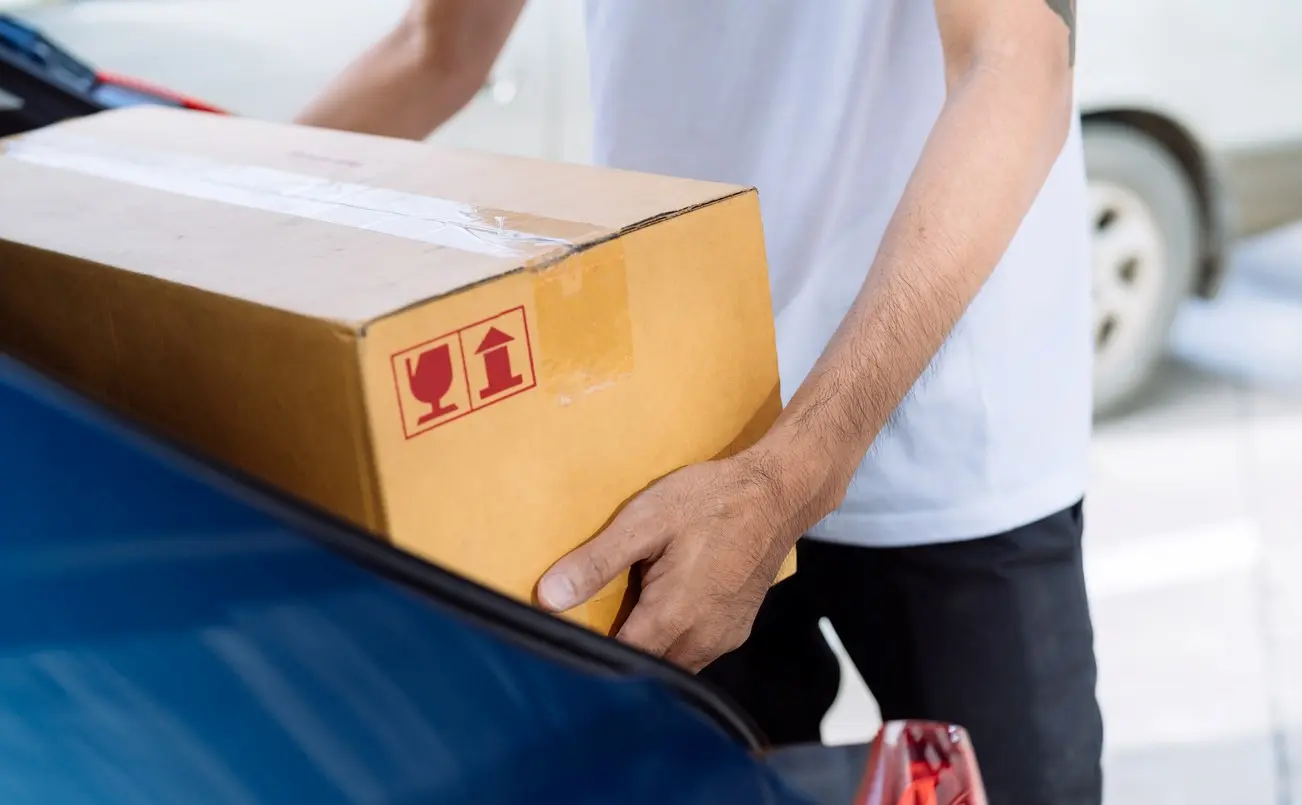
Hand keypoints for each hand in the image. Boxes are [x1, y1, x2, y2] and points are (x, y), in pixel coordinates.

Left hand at [536, 449, 811, 671]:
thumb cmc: (713, 500)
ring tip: (628, 608)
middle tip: (593, 618)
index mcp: (674, 617)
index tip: (566, 636)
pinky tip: (661, 604)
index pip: (618, 661)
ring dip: (647, 646)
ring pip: (671, 664)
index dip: (589, 653)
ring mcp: (723, 639)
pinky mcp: (735, 630)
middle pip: (645, 668)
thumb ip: (596, 563)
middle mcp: (702, 640)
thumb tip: (548, 598)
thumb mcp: (644, 521)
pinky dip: (672, 639)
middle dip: (618, 650)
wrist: (778, 493)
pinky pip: (694, 651)